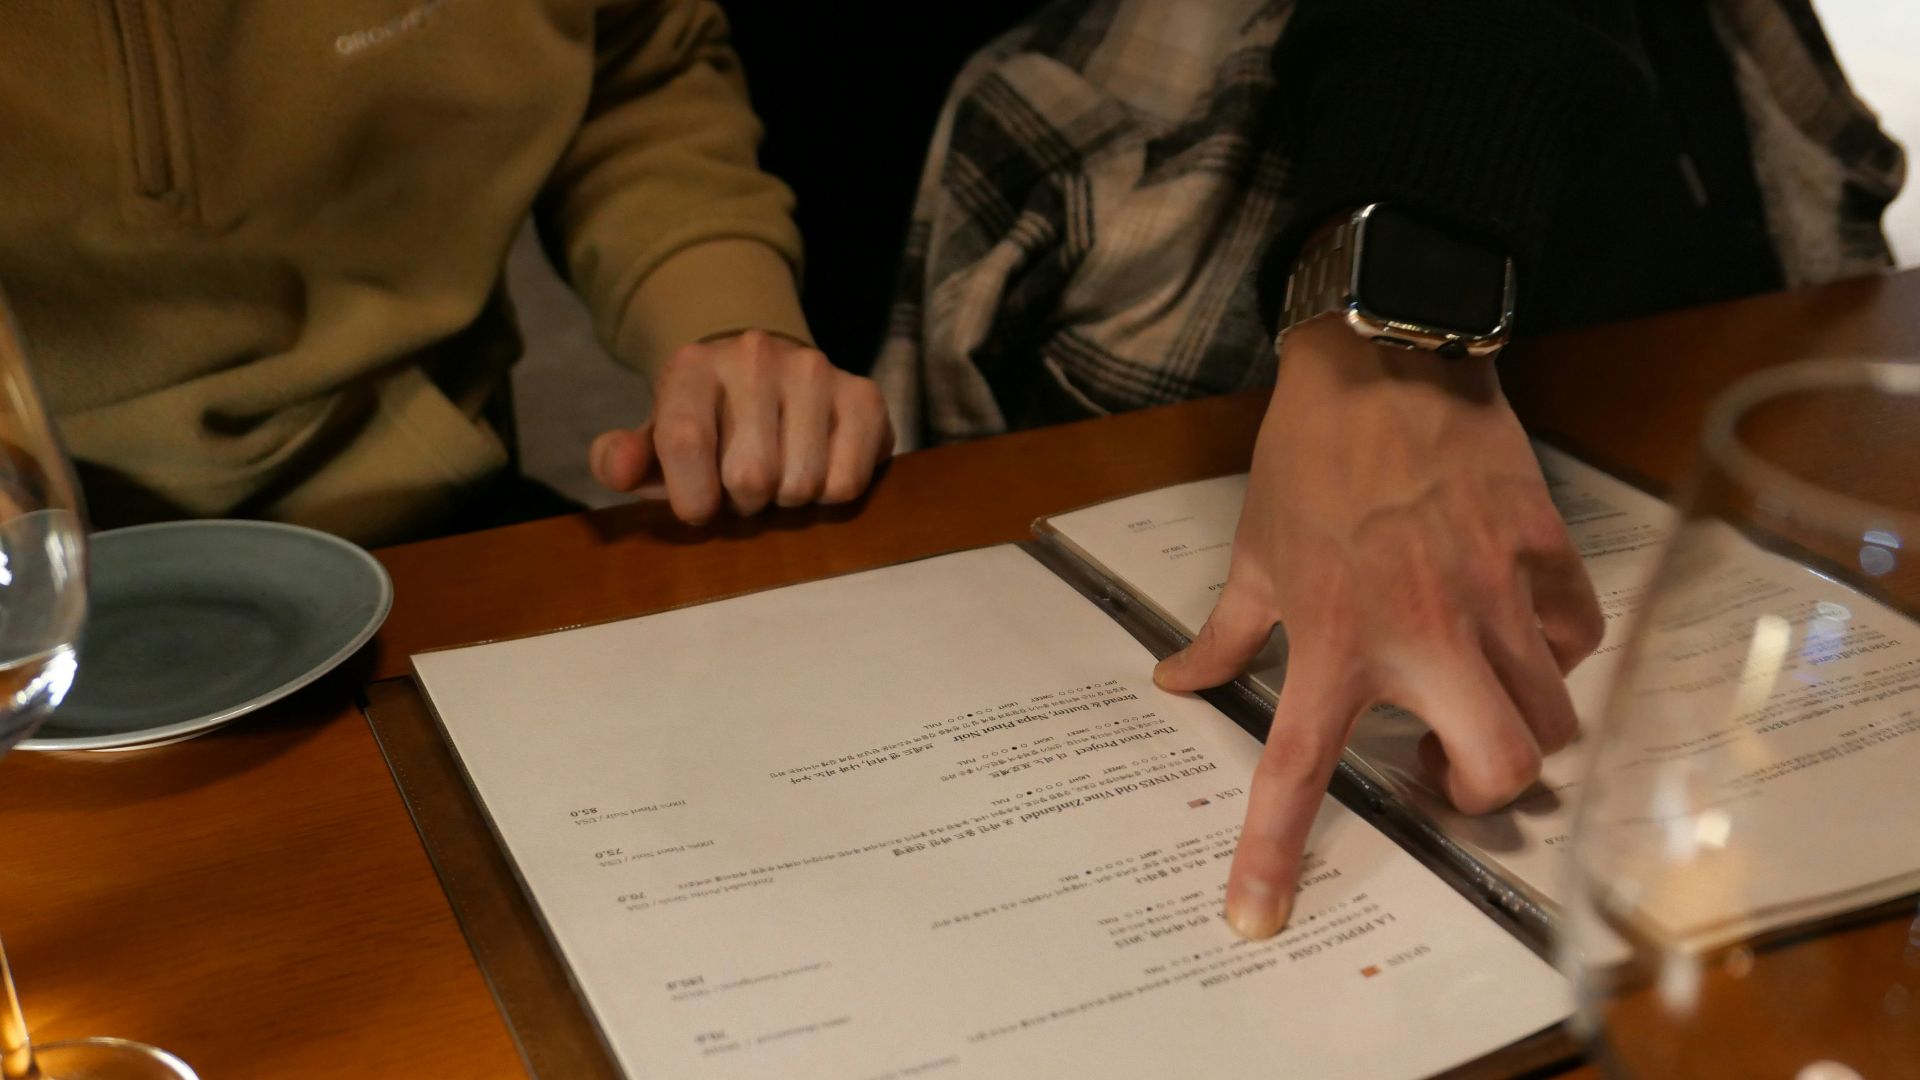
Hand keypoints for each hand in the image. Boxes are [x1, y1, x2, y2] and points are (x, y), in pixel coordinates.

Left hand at [590, 330, 893, 523]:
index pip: (686, 441)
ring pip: (802, 484)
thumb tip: (621, 470)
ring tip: (778, 479)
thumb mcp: (653, 441)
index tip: (699, 508)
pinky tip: (816, 471)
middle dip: (744, 504)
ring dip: (787, 502)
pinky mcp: (864, 395)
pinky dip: (830, 496)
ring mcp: (815, 371)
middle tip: (742, 490)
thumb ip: (621, 458)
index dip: (693, 498)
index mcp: (692, 366)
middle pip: (750, 475)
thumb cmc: (704, 425)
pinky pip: (848, 481)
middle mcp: (755, 355)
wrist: (765, 373)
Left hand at [1153, 318, 1602, 938]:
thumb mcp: (1254, 550)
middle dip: (1481, 797)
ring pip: (1553, 718)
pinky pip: (1578, 641)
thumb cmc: (1312, 456)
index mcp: (1333, 638)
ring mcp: (1495, 594)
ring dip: (1520, 733)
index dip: (1275, 854)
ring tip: (1476, 702)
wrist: (1388, 353)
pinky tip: (1517, 633)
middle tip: (1443, 771)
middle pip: (1498, 770)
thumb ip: (1223, 631)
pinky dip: (1555, 656)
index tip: (1258, 917)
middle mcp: (1422, 632)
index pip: (1298, 771)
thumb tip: (1177, 682)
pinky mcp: (1546, 554)